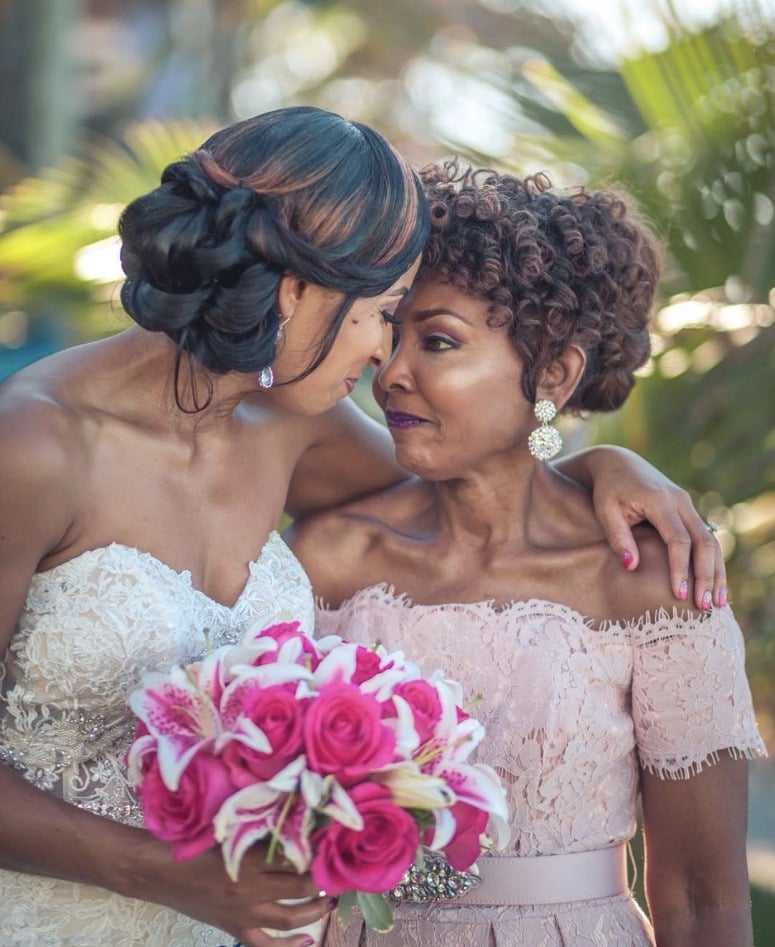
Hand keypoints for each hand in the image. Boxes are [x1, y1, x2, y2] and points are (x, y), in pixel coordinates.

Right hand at [125, 837, 330, 945]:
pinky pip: (267, 946)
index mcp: (249, 859)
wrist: (158, 869)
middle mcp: (251, 889)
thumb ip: (257, 829)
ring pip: (291, 918)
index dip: (318, 851)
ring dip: (316, 909)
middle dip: (324, 879)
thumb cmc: (191, 841)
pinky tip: (309, 941)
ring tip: (331, 899)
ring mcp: (244, 913)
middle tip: (338, 868)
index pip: (296, 858)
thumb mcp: (227, 828)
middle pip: (301, 887)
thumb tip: (291, 822)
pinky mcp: (234, 929)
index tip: (334, 841)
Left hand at [583, 447, 725, 609]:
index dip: (681, 568)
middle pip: (704, 542)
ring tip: (716, 602)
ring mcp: (687, 505)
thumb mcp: (605, 511)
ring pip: (711, 541)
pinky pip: (706, 538)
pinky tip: (713, 584)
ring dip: (716, 572)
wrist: (617, 463)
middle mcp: (680, 501)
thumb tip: (632, 566)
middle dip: (707, 576)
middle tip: (705, 606)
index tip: (679, 594)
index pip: (679, 540)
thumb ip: (618, 538)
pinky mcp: (688, 511)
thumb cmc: (607, 490)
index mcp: (660, 501)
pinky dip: (712, 562)